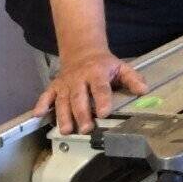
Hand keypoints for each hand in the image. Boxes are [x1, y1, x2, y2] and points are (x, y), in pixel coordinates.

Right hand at [33, 49, 147, 134]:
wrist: (82, 51)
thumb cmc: (104, 64)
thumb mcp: (121, 67)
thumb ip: (132, 79)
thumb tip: (144, 91)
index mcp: (97, 73)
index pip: (100, 88)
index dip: (102, 100)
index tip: (104, 112)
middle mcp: (79, 79)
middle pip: (79, 98)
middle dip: (82, 114)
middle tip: (86, 128)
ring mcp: (65, 84)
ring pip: (63, 101)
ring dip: (63, 115)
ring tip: (66, 130)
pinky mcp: (54, 87)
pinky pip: (45, 95)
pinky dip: (41, 104)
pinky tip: (38, 115)